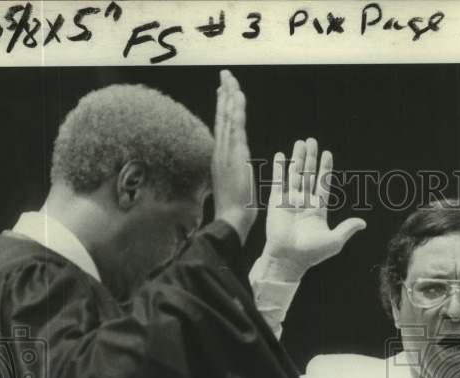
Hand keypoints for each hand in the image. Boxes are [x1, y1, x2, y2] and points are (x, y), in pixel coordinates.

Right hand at [211, 70, 256, 242]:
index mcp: (222, 157)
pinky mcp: (234, 157)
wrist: (231, 221)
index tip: (224, 90)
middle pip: (222, 117)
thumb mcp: (235, 183)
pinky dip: (236, 112)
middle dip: (224, 94)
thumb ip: (235, 169)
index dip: (223, 106)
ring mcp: (226, 153)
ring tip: (230, 78)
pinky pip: (236, 129)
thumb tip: (238, 161)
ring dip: (229, 96)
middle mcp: (221, 151)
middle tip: (226, 74)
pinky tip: (238, 97)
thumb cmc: (235, 208)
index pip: (223, 126)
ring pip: (227, 118)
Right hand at [263, 137, 365, 274]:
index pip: (323, 184)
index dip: (326, 169)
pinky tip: (281, 155)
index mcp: (318, 209)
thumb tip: (364, 223)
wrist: (288, 259)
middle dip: (311, 158)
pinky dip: (279, 168)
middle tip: (312, 140)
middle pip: (309, 174)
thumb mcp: (335, 241)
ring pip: (295, 174)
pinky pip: (277, 181)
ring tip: (300, 142)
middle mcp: (304, 202)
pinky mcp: (276, 201)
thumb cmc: (311, 253)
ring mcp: (289, 200)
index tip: (328, 153)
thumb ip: (347, 229)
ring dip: (297, 158)